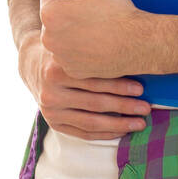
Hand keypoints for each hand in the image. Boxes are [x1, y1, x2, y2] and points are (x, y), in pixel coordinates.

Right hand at [19, 36, 151, 140]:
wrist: (31, 64)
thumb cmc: (64, 51)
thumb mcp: (73, 44)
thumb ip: (95, 50)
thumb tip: (135, 53)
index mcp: (56, 69)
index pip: (93, 81)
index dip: (118, 85)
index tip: (141, 88)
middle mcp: (51, 92)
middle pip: (94, 103)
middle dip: (124, 106)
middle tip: (146, 108)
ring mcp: (50, 111)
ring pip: (90, 122)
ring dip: (119, 124)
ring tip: (140, 123)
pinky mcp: (54, 124)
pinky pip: (83, 133)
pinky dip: (105, 134)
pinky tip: (123, 130)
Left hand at [28, 0, 157, 79]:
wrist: (138, 43)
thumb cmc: (115, 11)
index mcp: (49, 14)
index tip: (87, 0)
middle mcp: (48, 38)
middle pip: (52, 19)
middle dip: (66, 14)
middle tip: (93, 15)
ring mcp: (59, 57)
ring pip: (60, 38)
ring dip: (71, 33)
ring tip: (97, 31)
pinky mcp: (71, 70)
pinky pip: (69, 55)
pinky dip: (79, 50)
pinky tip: (97, 46)